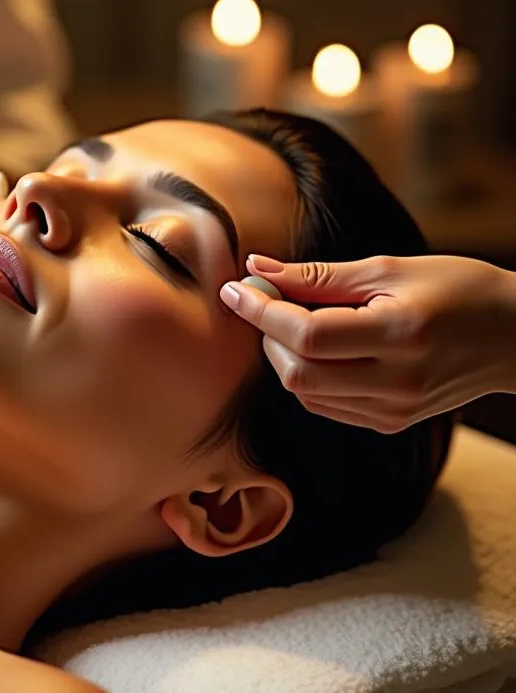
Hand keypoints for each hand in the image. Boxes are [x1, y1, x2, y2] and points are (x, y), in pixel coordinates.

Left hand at [220, 253, 515, 431]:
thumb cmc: (457, 289)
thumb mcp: (389, 269)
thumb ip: (319, 276)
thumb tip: (257, 268)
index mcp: (399, 334)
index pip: (306, 334)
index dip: (261, 311)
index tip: (235, 288)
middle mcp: (397, 382)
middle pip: (296, 370)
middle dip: (267, 333)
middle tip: (266, 298)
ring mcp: (393, 410)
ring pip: (304, 392)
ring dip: (283, 354)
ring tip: (293, 318)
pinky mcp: (389, 423)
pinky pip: (323, 405)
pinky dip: (305, 375)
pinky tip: (317, 347)